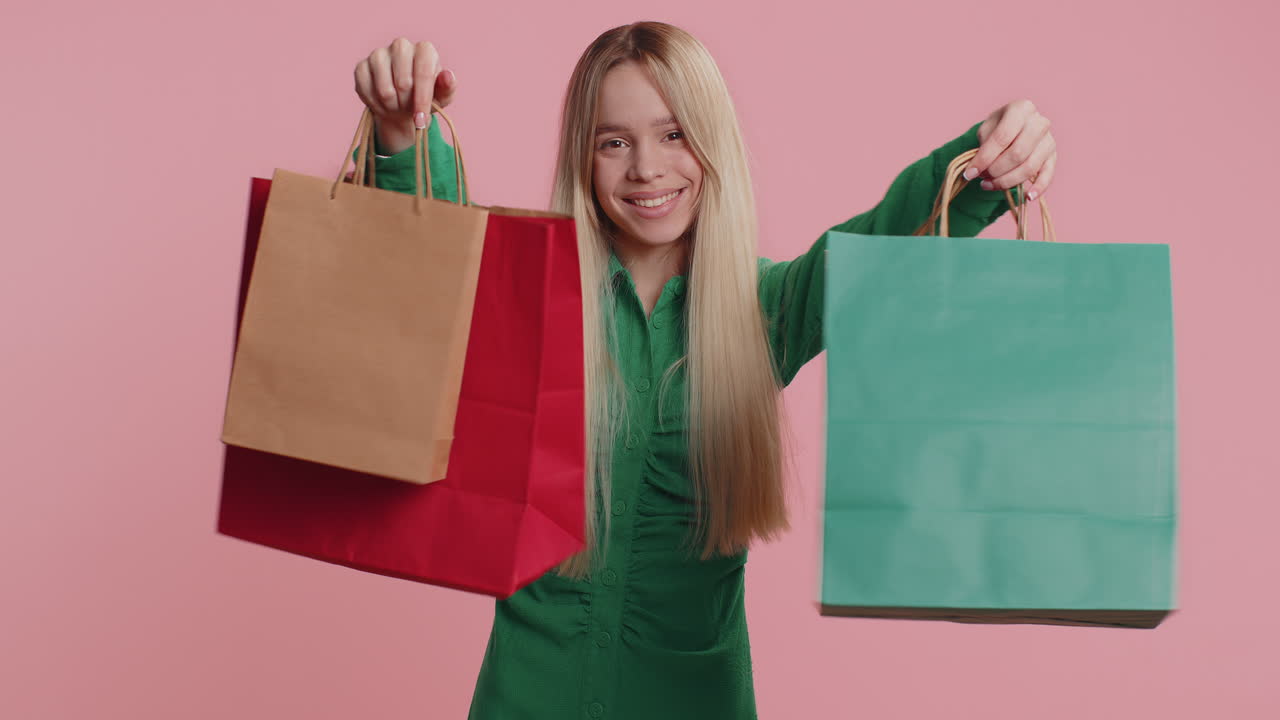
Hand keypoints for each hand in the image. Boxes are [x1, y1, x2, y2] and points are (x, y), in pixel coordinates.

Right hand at [353, 38, 458, 155]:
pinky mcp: (362, 66)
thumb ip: (447, 87)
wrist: (403, 104)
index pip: (423, 71)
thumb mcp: (442, 97)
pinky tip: (383, 104)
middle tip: (409, 109)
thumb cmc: (426, 97)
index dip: (422, 98)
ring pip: (384, 89)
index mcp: (424, 50)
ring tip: (397, 106)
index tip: (421, 119)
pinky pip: (366, 91)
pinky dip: (376, 104)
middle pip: (403, 81)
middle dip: (407, 104)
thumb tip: (448, 75)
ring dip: (391, 106)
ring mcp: (379, 54)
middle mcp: (401, 46)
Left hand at [965, 99, 1055, 201]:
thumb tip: (977, 169)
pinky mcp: (1053, 157)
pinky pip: (1048, 175)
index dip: (984, 158)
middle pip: (1017, 154)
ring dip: (1007, 182)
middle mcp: (1040, 122)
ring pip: (1029, 167)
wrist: (1017, 126)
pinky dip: (1039, 188)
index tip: (970, 173)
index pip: (1002, 137)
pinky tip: (1028, 198)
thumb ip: (983, 146)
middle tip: (982, 177)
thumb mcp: (986, 129)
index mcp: (1021, 109)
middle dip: (996, 170)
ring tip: (989, 185)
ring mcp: (1049, 140)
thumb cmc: (999, 128)